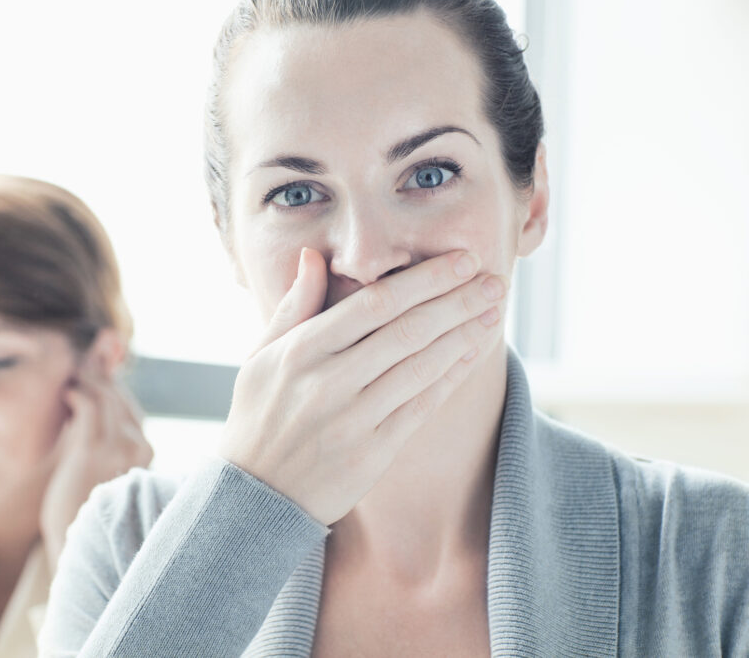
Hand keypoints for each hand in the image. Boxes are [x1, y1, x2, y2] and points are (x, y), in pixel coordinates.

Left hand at [40, 367, 152, 566]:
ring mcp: (118, 449)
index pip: (130, 408)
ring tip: (74, 376)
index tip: (96, 372)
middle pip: (120, 398)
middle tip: (84, 362)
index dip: (112, 387)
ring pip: (106, 398)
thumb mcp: (103, 473)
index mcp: (145, 453)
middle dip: (101, 376)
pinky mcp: (94, 452)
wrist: (78, 547)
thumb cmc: (85, 512)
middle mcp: (138, 448)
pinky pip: (90, 408)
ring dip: (89, 380)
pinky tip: (69, 392)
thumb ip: (103, 443)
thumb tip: (90, 412)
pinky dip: (79, 393)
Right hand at [218, 247, 505, 524]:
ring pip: (420, 367)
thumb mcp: (261, 356)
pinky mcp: (372, 454)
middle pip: (407, 331)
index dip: (424, 279)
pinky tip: (473, 355)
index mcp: (300, 350)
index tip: (461, 259)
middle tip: (494, 280)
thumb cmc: (258, 416)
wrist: (255, 494)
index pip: (374, 303)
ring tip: (493, 312)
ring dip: (464, 335)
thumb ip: (293, 306)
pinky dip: (450, 377)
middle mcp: (327, 382)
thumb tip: (312, 256)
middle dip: (457, 301)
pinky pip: (421, 407)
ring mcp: (352, 420)